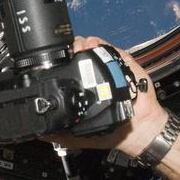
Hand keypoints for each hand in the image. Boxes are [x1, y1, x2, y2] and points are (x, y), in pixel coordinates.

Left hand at [49, 36, 167, 158]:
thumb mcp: (79, 136)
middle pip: (77, 54)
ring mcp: (109, 67)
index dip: (60, 64)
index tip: (55, 65)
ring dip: (82, 44)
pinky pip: (109, 47)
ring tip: (79, 49)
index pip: (67, 70)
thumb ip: (60, 135)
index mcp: (83, 89)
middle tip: (68, 55)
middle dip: (70, 50)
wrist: (139, 129)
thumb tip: (40, 134)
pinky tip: (92, 46)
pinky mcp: (123, 62)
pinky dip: (99, 43)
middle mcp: (94, 76)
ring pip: (91, 46)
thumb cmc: (111, 131)